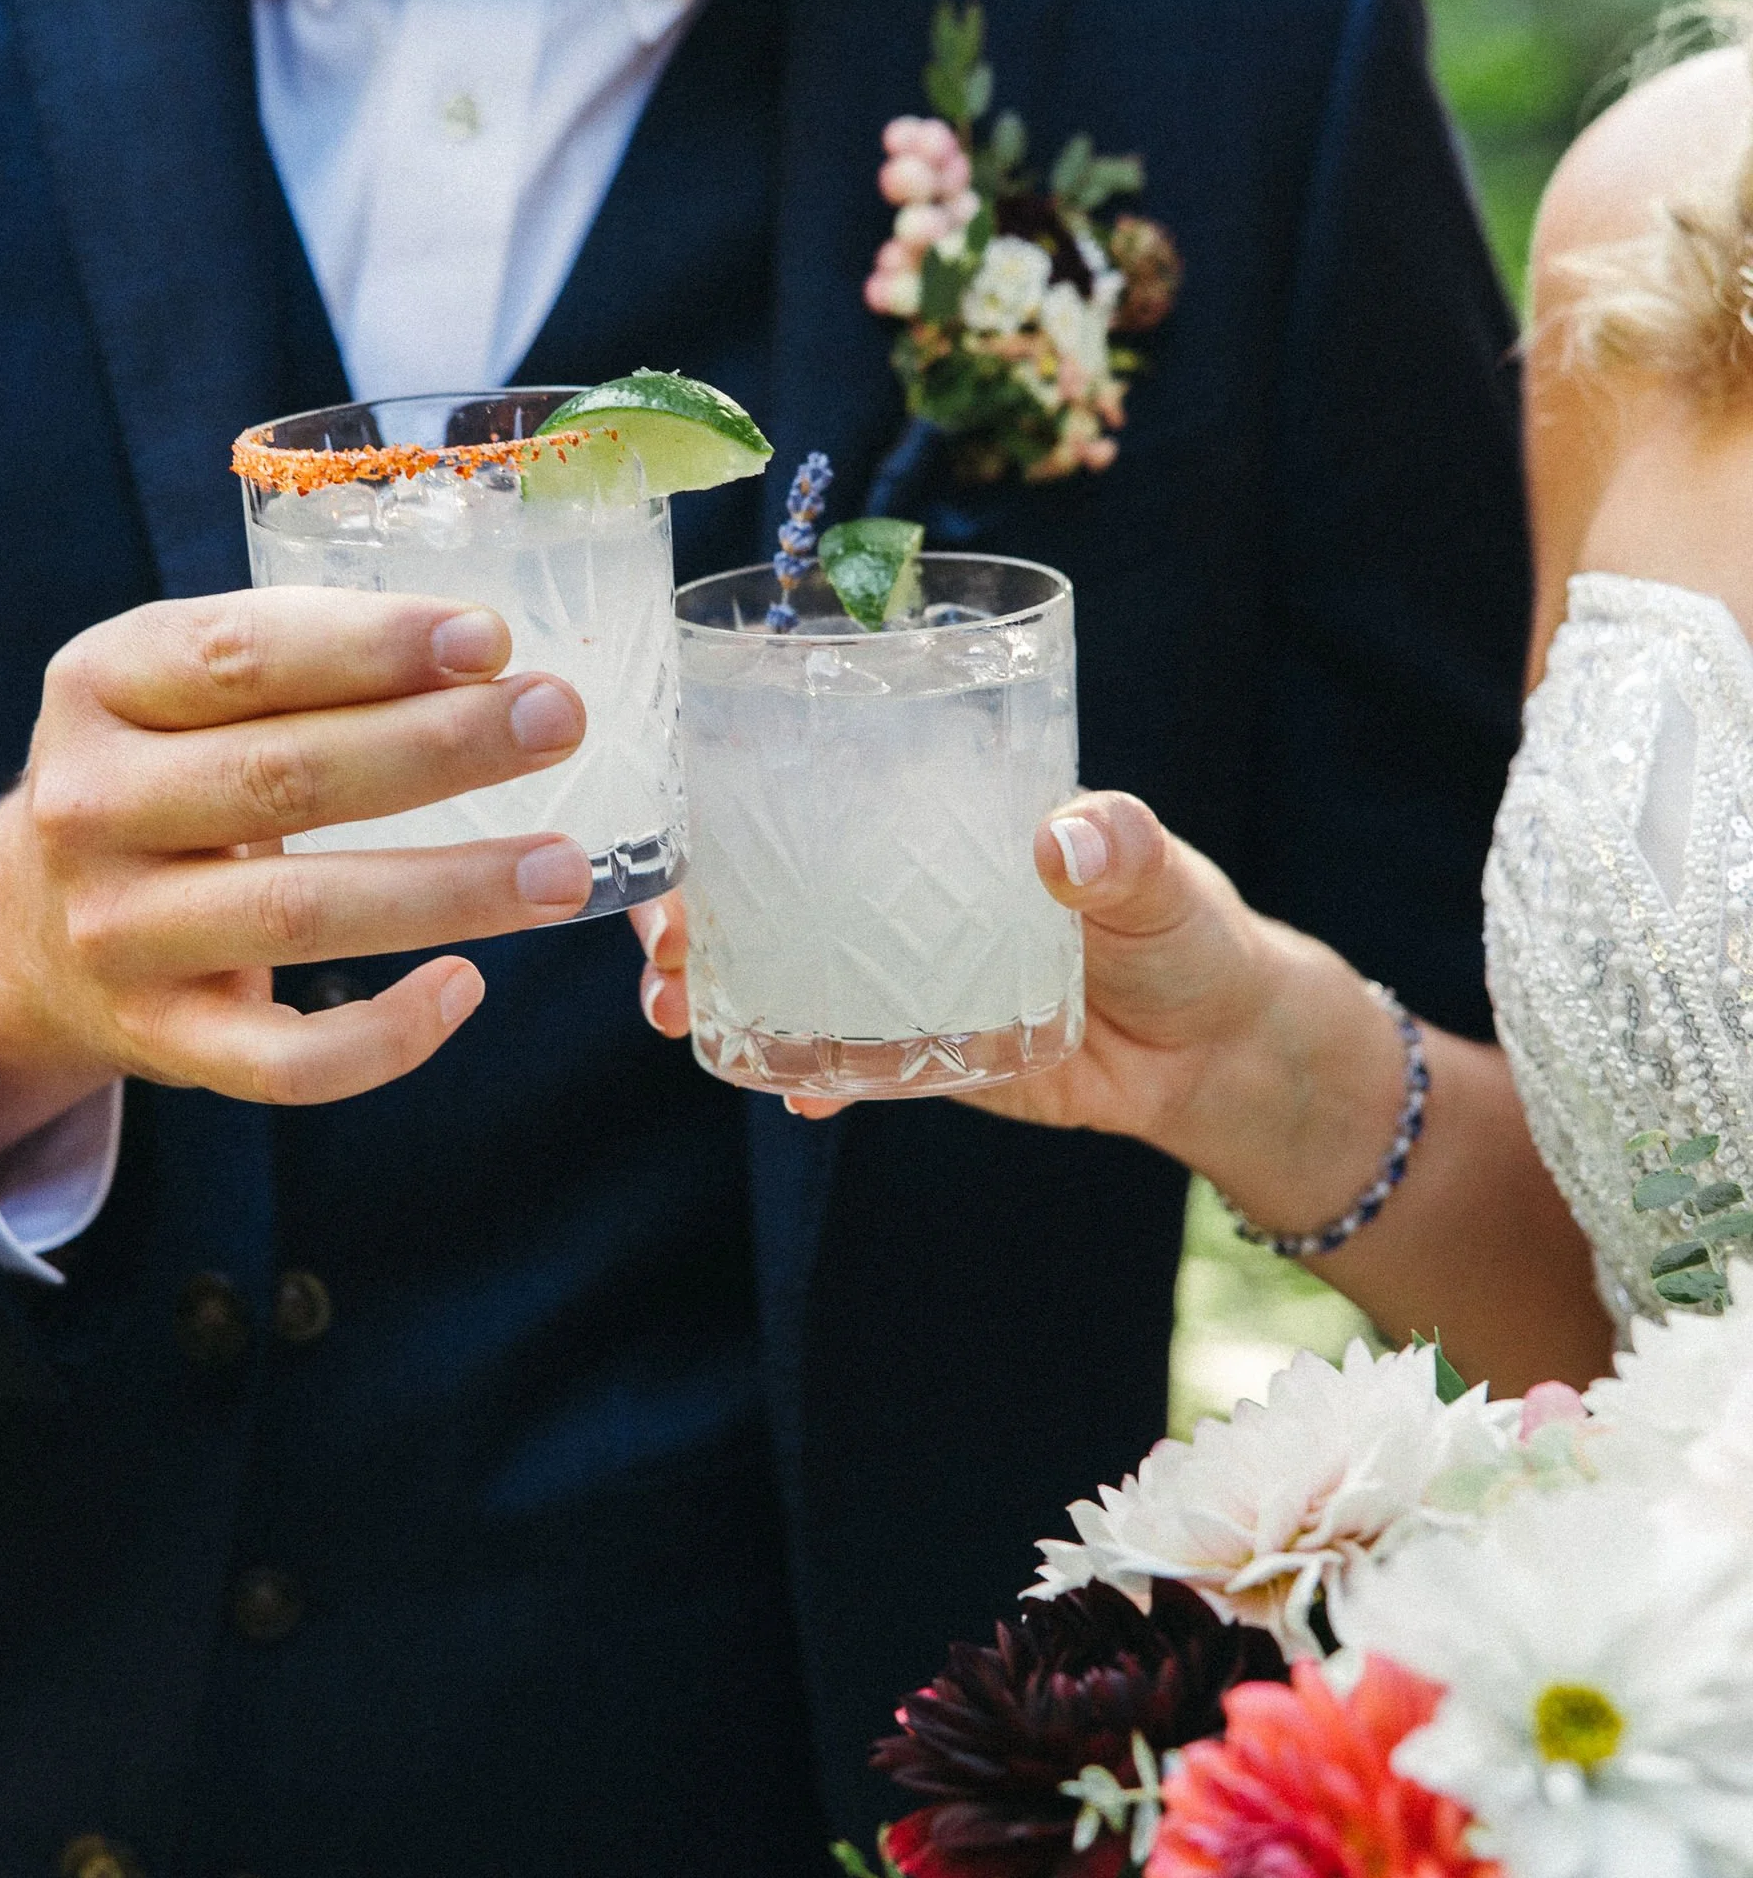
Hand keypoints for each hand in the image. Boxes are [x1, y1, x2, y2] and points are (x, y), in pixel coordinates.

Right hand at [0, 587, 594, 1159]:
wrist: (28, 931)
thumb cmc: (159, 775)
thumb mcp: (176, 688)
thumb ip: (296, 656)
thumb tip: (482, 652)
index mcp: (98, 687)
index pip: (239, 656)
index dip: (370, 646)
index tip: (490, 638)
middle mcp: (91, 809)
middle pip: (282, 778)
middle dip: (436, 749)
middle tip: (557, 723)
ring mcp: (119, 935)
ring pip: (300, 916)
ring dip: (448, 891)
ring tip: (565, 871)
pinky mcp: (162, 1040)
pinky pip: (287, 1061)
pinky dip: (386, 1036)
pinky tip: (467, 986)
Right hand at [631, 796, 1270, 1130]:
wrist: (1218, 1052)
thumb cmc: (1187, 929)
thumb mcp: (1157, 872)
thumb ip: (1119, 848)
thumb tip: (1065, 844)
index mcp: (933, 812)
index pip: (805, 784)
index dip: (718, 800)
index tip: (672, 822)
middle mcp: (896, 888)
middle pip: (757, 886)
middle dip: (685, 908)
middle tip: (660, 939)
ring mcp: (897, 974)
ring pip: (777, 975)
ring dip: (715, 991)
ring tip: (678, 1014)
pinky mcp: (917, 1053)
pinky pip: (840, 1061)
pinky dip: (806, 1075)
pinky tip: (794, 1093)